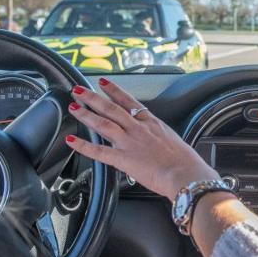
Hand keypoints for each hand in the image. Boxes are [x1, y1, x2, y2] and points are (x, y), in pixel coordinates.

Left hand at [64, 78, 219, 198]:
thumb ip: (161, 138)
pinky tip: (71, 141)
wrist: (186, 174)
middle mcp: (139, 129)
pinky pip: (99, 151)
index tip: (103, 83)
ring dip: (86, 113)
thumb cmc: (186, 163)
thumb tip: (158, 141)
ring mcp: (130, 143)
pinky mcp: (124, 159)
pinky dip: (83, 145)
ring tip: (73, 106)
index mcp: (153, 123)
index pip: (130, 102)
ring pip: (103, 123)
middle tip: (79, 90)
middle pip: (112, 108)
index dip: (114, 91)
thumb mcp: (174, 141)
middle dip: (93, 97)